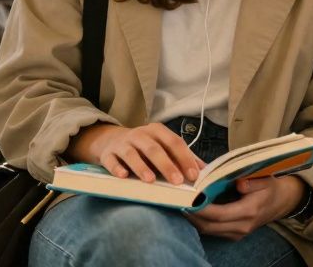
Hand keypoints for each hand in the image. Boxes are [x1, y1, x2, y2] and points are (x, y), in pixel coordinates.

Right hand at [66, 122, 204, 184]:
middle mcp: (140, 135)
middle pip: (154, 148)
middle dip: (167, 165)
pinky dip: (117, 168)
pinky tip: (123, 176)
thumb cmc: (144, 148)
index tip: (193, 175)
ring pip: (132, 154)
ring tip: (151, 180)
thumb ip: (182, 157)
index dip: (185, 158)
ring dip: (142, 167)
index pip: (174, 142)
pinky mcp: (108, 154)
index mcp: (157, 131)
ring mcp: (123, 144)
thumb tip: (205, 171)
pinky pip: (112, 161)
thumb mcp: (163, 147)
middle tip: (177, 181)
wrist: (111, 141)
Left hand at [185, 175, 305, 239]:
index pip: (219, 214)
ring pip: (208, 230)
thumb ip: (253, 182)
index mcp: (249, 211)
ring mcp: (238, 233)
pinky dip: (201, 221)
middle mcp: (242, 226)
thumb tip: (238, 183)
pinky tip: (194, 210)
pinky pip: (213, 230)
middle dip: (192, 215)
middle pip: (209, 226)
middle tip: (178, 201)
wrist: (282, 202)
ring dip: (194, 219)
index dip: (201, 208)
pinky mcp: (234, 234)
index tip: (188, 199)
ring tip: (182, 204)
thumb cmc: (271, 187)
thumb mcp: (266, 179)